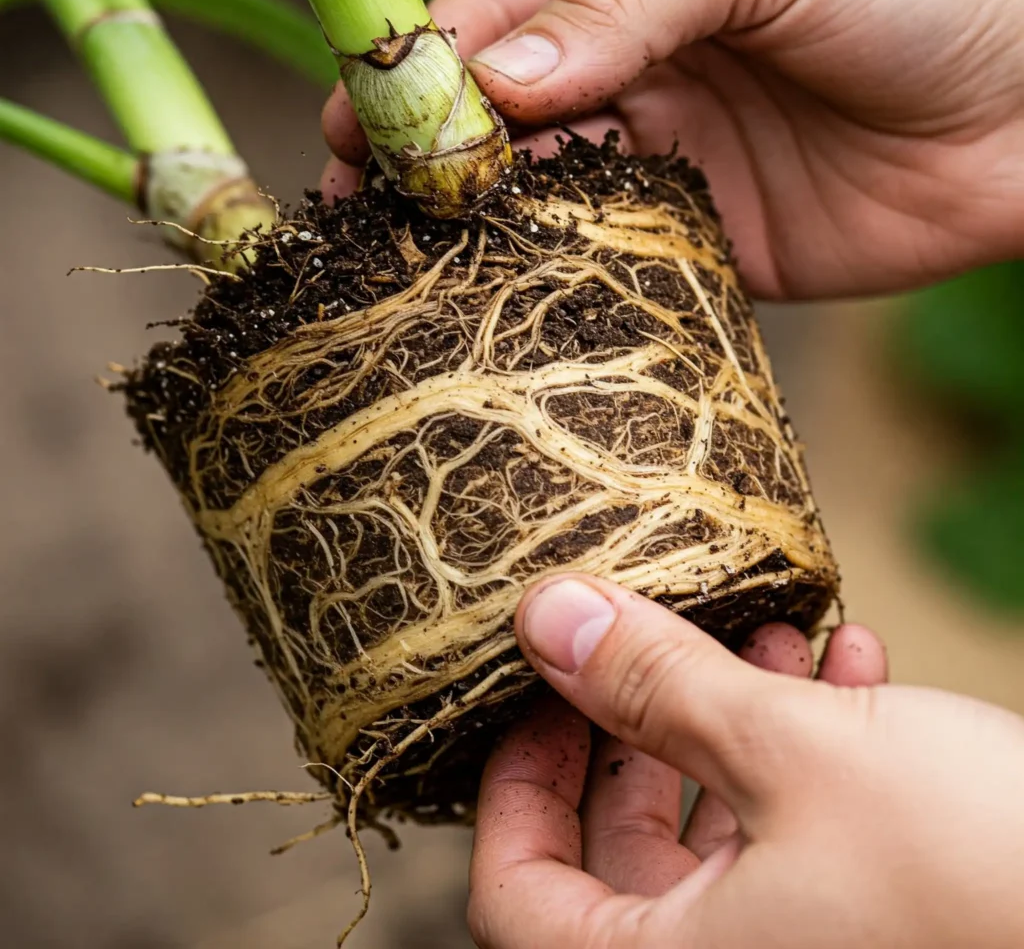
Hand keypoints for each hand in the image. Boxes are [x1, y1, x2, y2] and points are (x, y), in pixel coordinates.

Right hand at [322, 0, 1023, 298]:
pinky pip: (604, 257)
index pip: (502, 15)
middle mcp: (634, 68)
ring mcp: (659, 158)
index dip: (424, 64)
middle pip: (500, 112)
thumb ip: (632, 0)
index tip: (361, 114)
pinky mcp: (692, 240)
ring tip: (405, 254)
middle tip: (355, 199)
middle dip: (427, 152)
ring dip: (476, 220)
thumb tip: (505, 73)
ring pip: (539, 189)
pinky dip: (552, 270)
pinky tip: (504, 289)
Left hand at [467, 575, 1023, 948]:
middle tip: (657, 642)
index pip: (517, 894)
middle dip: (644, 723)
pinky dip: (809, 755)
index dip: (514, 779)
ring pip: (722, 832)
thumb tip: (547, 617)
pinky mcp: (873, 927)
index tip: (542, 688)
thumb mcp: (795, 756)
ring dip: (735, 721)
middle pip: (622, 849)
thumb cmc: (985, 878)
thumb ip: (654, 686)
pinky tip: (852, 671)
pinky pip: (801, 842)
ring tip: (773, 640)